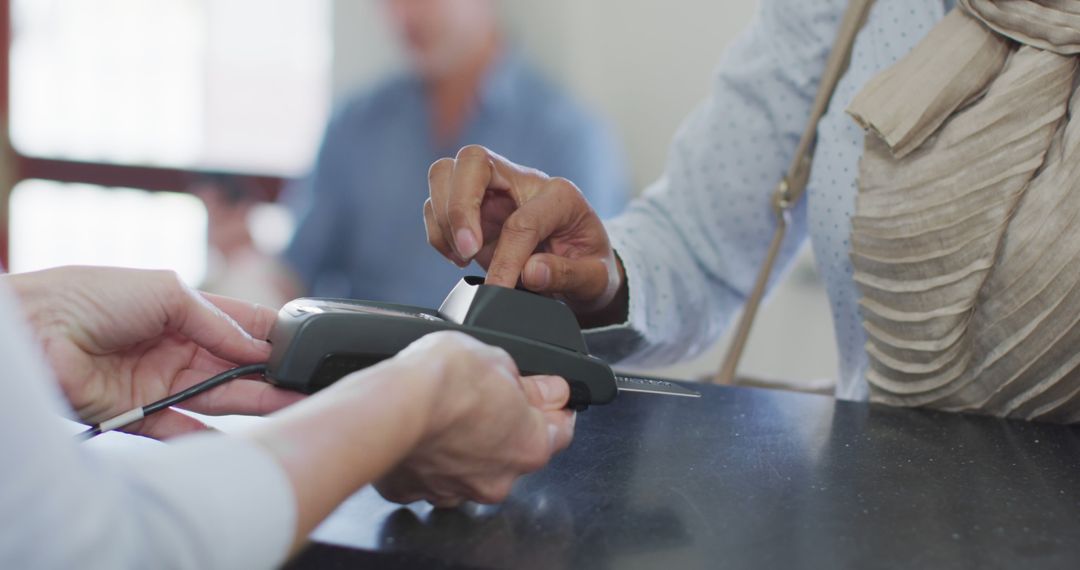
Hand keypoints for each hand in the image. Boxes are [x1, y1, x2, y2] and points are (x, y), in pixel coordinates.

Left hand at [6, 266, 302, 437]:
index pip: (238, 323)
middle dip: (271, 372)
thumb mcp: (166, 290)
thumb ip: (215, 320)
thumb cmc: (90, 296)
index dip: (270, 333)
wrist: (33, 331)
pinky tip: (241, 439)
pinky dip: (209, 436)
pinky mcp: (140, 413)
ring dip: (255, 400)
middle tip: (306, 382)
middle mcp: (175, 347)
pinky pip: (182, 428)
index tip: (302, 343)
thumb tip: (257, 347)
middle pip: (235, 364)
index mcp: (181, 310)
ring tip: (290, 403)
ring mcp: (160, 381)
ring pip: (218, 395)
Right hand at [373, 331, 575, 506]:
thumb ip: (529, 384)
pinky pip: (427, 475)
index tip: (548, 397)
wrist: (389, 407)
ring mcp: (454, 491)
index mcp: (530, 446)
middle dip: (503, 428)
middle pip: (512, 453)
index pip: (561, 431)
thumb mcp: (499, 361)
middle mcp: (498, 479)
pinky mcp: (414, 492)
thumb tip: (549, 389)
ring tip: (445, 414)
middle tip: (485, 397)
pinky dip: (426, 458)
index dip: (554, 409)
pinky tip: (419, 433)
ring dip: (463, 447)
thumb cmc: (444, 382)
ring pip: (468, 469)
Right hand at [425, 145, 626, 324]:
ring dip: (443, 216)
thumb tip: (530, 272)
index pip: (522, 219)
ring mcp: (494, 191)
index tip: (498, 288)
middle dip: (459, 206)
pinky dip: (438, 230)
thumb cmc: (589, 267)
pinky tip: (457, 255)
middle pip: (473, 160)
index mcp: (560, 195)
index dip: (506, 258)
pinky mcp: (473, 207)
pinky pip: (436, 203)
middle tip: (468, 251)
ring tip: (462, 255)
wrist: (582, 267)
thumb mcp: (596, 279)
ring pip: (446, 173)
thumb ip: (568, 275)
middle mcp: (523, 182)